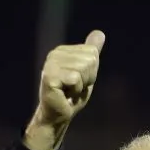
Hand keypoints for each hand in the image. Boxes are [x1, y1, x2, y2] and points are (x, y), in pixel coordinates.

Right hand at [24, 29, 105, 149]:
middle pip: (90, 59)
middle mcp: (55, 53)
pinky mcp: (49, 76)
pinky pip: (75, 79)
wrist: (58, 115)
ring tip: (69, 91)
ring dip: (81, 85)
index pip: (92, 53)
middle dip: (87, 78)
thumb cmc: (71, 95)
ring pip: (83, 68)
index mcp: (63, 50)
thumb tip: (100, 33)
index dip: (91, 72)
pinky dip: (75, 90)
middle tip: (74, 88)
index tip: (79, 81)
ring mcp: (50, 64)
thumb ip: (91, 53)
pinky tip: (65, 94)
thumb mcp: (87, 72)